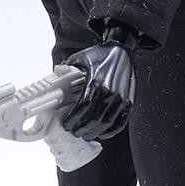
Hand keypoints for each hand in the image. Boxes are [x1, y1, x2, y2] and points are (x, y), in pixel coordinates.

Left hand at [62, 24, 139, 141]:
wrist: (123, 51)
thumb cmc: (101, 55)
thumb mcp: (81, 57)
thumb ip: (67, 68)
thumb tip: (55, 75)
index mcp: (96, 82)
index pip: (83, 108)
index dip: (74, 120)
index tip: (67, 125)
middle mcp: (109, 92)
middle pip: (94, 119)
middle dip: (82, 129)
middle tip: (75, 132)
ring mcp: (121, 98)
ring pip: (106, 123)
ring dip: (95, 132)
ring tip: (86, 134)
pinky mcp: (129, 102)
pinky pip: (120, 122)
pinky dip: (111, 131)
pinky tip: (103, 133)